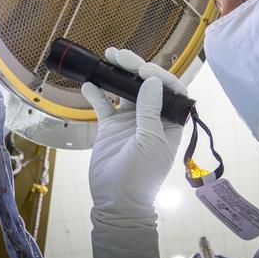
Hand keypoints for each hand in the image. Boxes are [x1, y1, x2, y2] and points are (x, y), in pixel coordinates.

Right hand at [81, 47, 186, 257]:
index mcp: (169, 122)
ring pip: (125, 89)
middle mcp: (151, 117)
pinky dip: (97, 92)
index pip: (170, 90)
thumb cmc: (141, 177)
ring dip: (117, 73)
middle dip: (135, 66)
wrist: (117, 202)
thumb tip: (153, 81)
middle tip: (120, 55)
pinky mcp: (111, 127)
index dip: (159, 75)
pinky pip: (104, 104)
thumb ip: (150, 111)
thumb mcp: (149, 142)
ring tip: (107, 56)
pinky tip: (89, 83)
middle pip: (146, 84)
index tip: (143, 70)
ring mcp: (130, 121)